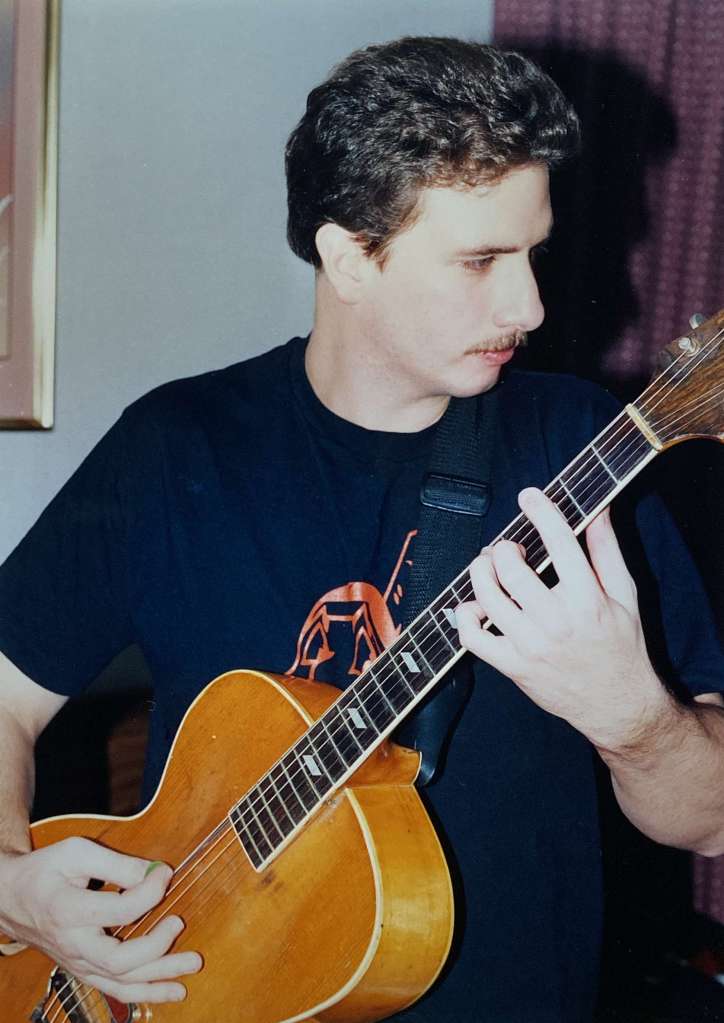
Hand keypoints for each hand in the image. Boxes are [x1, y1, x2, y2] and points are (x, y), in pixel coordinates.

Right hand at [0, 837, 201, 1003]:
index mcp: (69, 911)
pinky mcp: (84, 969)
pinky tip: (173, 990)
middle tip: (180, 921)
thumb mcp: (77, 853)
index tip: (164, 873)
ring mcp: (78, 962)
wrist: (11, 897)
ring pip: (122, 982)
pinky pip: (116, 989)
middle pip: (119, 960)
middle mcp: (73, 944)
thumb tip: (157, 873)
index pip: (119, 910)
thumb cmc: (45, 870)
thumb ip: (118, 864)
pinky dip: (146, 991)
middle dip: (158, 945)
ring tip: (193, 964)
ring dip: (162, 976)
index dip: (150, 891)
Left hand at [456, 487, 672, 750]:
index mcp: (587, 599)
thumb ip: (607, 551)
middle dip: (502, 548)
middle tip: (507, 548)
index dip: (541, 512)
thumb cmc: (621, 645)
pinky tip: (475, 606)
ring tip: (487, 568)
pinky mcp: (513, 667)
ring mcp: (530, 647)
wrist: (617, 704)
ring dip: (480, 573)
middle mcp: (556, 622)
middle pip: (511, 569)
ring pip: (486, 598)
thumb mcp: (625, 595)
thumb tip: (599, 510)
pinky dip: (465, 617)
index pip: (559, 543)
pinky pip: (473, 638)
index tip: (529, 496)